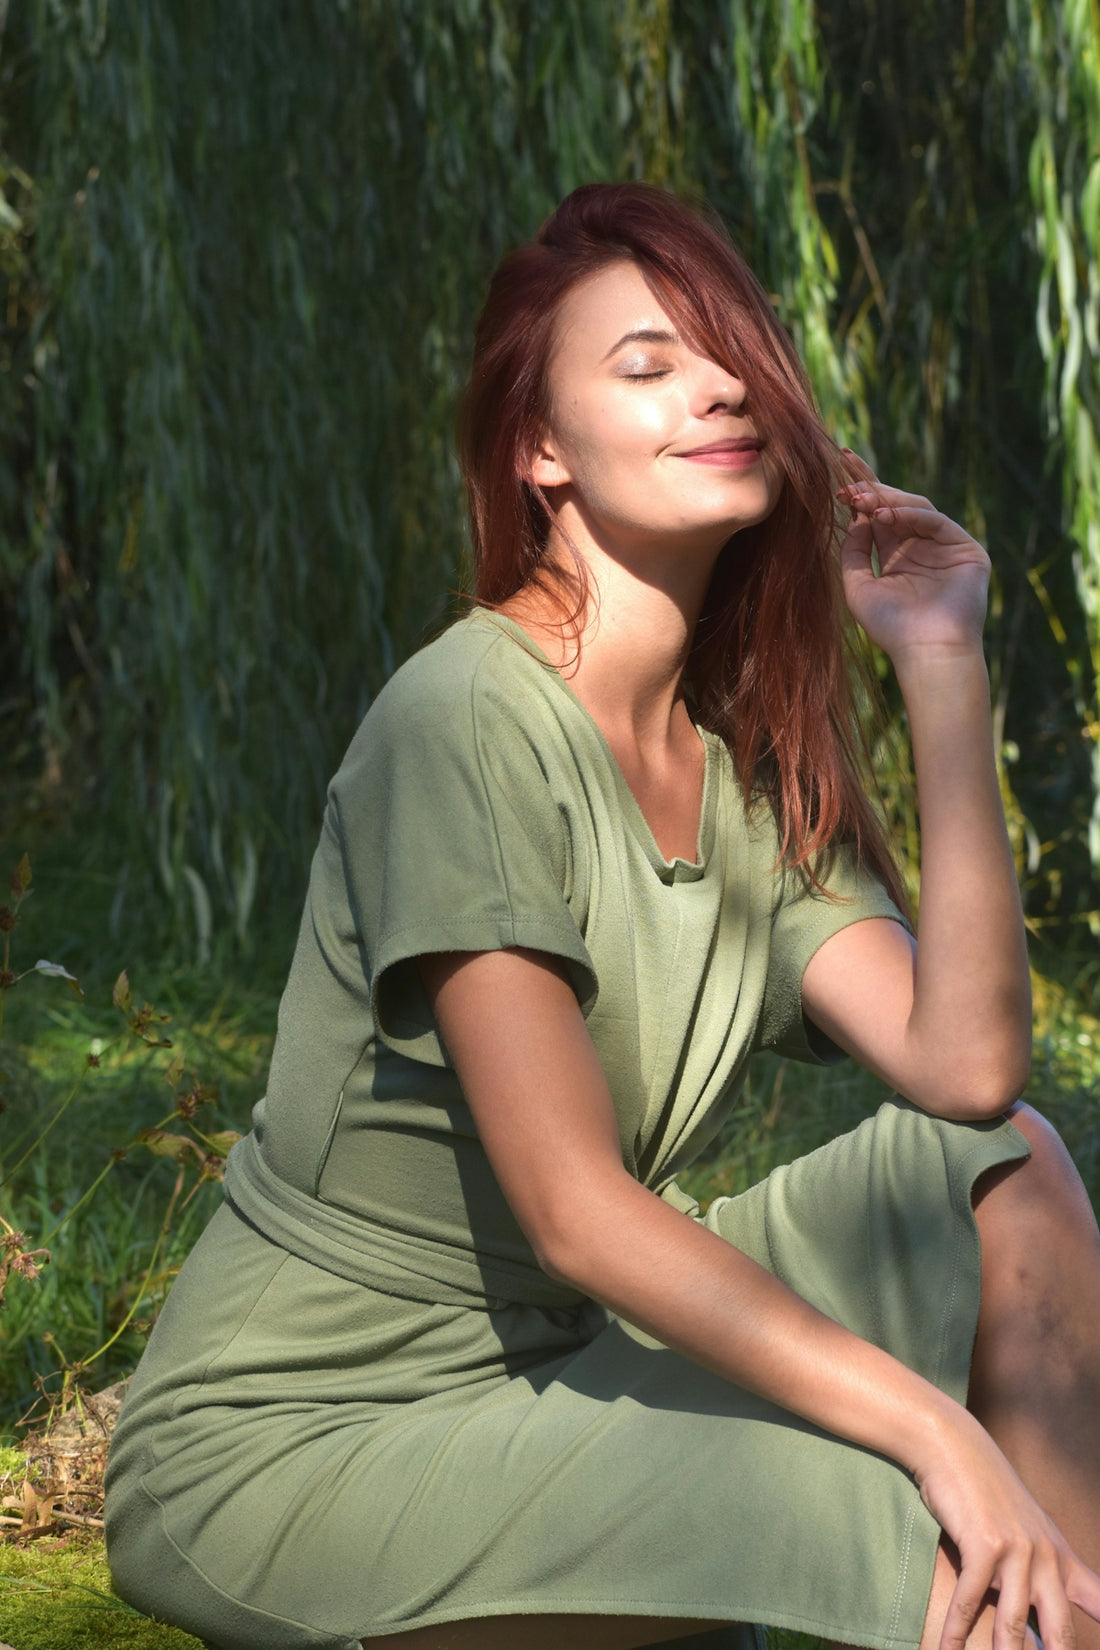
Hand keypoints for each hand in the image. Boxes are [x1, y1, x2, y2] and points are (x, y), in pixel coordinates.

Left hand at [836, 451, 990, 664]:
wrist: (926, 652)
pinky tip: (884, 515)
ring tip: (861, 498)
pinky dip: (911, 515)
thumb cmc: (891, 627)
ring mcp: (945, 547)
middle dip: (871, 486)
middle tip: (847, 471)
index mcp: (896, 555)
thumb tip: (854, 517)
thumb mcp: (858, 587)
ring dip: (886, 500)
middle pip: (896, 505)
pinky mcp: (966, 550)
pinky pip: (936, 522)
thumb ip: (854, 551)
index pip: (877, 516)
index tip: (838, 472)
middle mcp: (921, 547)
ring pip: (916, 509)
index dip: (860, 493)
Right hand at [916, 1416, 1099, 1649]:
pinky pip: (971, 1600)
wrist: (955, 1446)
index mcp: (1062, 1557)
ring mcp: (1017, 1551)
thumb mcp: (1027, 1529)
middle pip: (1061, 1631)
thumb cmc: (987, 1491)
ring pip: (1014, 1625)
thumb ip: (1041, 1571)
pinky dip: (955, 1631)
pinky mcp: (984, 1546)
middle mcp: (1046, 1557)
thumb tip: (1040, 1618)